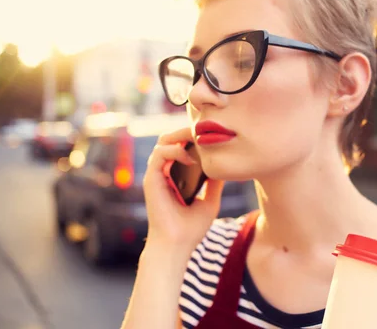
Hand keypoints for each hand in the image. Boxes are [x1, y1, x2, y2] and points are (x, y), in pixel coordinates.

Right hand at [143, 127, 223, 251]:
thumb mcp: (210, 201)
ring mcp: (156, 175)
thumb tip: (225, 166)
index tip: (210, 135)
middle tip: (203, 130)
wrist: (177, 245)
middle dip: (186, 132)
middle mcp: (164, 173)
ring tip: (197, 139)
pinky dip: (174, 150)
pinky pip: (159, 154)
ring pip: (163, 142)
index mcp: (175, 177)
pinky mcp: (151, 179)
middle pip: (171, 140)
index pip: (181, 147)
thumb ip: (214, 183)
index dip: (193, 138)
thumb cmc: (191, 228)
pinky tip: (190, 158)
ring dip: (180, 136)